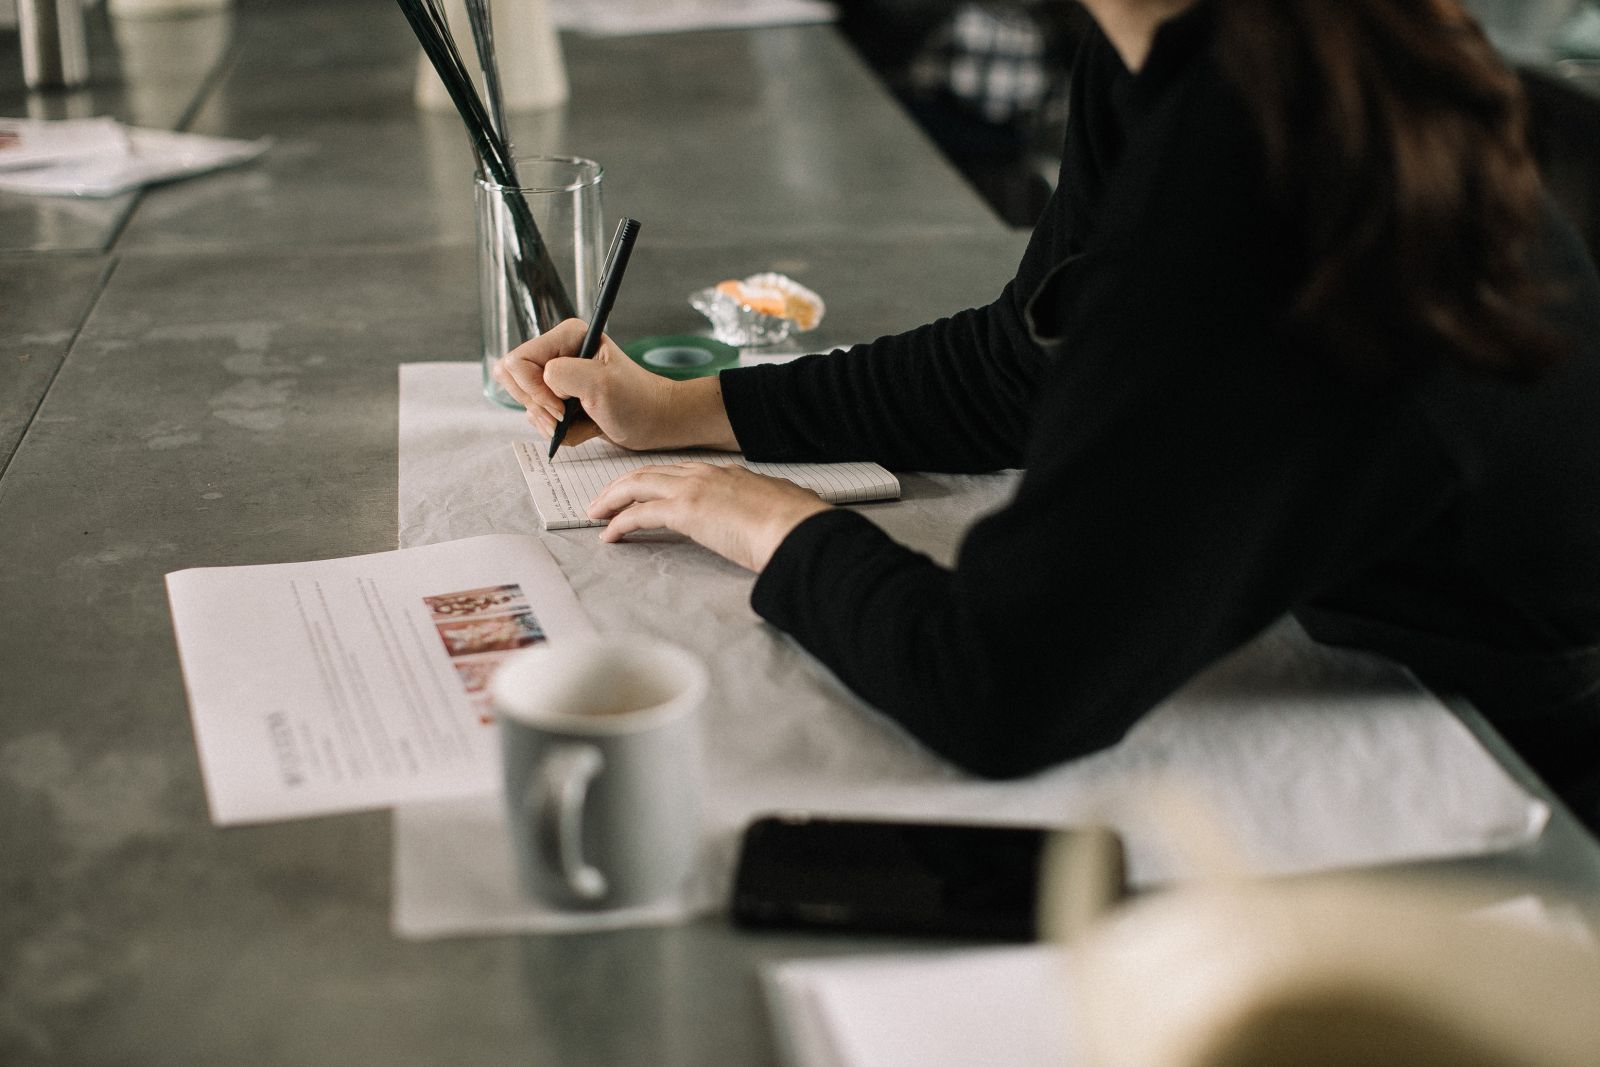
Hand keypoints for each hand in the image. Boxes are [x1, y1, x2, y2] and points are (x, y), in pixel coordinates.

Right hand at [492, 319, 735, 451]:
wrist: (657, 422)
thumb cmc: (637, 401)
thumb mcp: (601, 385)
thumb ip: (563, 375)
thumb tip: (541, 378)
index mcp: (566, 337)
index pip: (518, 362)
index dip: (534, 390)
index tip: (562, 407)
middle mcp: (558, 353)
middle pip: (514, 382)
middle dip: (539, 408)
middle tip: (567, 416)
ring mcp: (557, 378)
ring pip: (526, 405)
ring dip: (550, 423)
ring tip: (581, 421)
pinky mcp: (559, 399)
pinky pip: (539, 419)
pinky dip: (559, 432)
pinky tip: (585, 427)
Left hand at [588, 463, 831, 571]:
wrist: (799, 528)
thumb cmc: (797, 525)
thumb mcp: (780, 508)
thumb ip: (767, 510)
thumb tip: (776, 517)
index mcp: (728, 474)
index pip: (679, 473)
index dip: (655, 483)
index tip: (641, 495)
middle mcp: (706, 475)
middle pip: (650, 473)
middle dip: (622, 486)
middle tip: (603, 501)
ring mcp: (694, 490)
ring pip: (638, 485)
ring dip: (612, 499)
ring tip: (596, 514)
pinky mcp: (686, 511)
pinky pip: (639, 514)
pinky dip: (619, 523)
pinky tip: (610, 536)